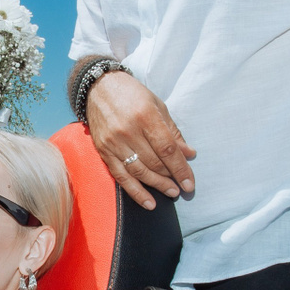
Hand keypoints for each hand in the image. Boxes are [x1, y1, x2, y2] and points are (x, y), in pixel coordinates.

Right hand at [84, 71, 196, 209]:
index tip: (189, 182)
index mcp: (145, 117)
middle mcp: (129, 131)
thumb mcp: (157, 106)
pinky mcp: (104, 151)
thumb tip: (189, 153)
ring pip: (139, 172)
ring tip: (170, 193)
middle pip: (154, 163)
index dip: (180, 168)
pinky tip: (148, 202)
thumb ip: (173, 131)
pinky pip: (121, 176)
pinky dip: (135, 191)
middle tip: (182, 188)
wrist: (99, 87)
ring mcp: (114, 143)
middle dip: (170, 178)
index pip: (167, 149)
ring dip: (157, 186)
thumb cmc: (132, 94)